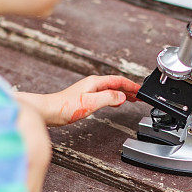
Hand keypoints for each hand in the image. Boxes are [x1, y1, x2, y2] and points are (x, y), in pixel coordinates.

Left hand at [24, 75, 139, 126]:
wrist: (50, 111)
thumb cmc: (65, 106)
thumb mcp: (90, 103)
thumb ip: (108, 98)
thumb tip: (122, 97)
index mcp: (95, 82)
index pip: (119, 81)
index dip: (131, 85)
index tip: (141, 90)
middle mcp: (93, 84)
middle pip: (116, 84)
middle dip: (130, 89)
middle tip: (140, 96)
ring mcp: (89, 90)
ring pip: (112, 90)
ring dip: (123, 94)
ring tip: (133, 99)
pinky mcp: (86, 98)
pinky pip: (105, 95)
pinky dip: (115, 98)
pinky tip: (116, 103)